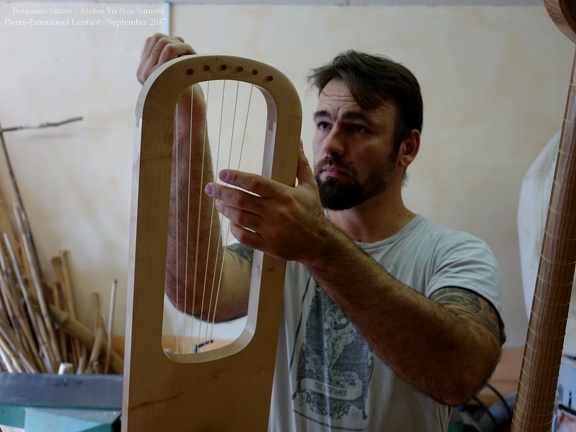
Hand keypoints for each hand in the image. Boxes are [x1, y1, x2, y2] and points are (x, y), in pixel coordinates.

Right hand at [137, 33, 206, 129]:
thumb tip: (176, 37)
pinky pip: (171, 49)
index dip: (170, 41)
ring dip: (183, 45)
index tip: (184, 52)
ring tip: (193, 57)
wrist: (191, 112)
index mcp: (143, 70)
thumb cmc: (187, 93)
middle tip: (190, 54)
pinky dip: (186, 49)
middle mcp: (142, 72)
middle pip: (157, 38)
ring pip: (164, 41)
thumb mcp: (176, 71)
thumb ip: (172, 55)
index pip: (151, 41)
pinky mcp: (161, 74)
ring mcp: (150, 74)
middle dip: (177, 41)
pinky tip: (194, 58)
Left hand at [204, 144, 326, 261]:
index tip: (222, 173)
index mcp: (285, 195)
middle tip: (210, 188)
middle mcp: (276, 212)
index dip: (236, 177)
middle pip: (241, 200)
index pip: (255, 183)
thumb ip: (300, 164)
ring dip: (225, 209)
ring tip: (217, 203)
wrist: (320, 243)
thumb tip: (297, 142)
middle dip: (222, 192)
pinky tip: (231, 221)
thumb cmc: (313, 212)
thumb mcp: (310, 187)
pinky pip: (244, 236)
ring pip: (239, 217)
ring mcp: (270, 230)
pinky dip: (234, 228)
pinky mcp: (268, 245)